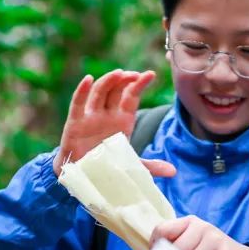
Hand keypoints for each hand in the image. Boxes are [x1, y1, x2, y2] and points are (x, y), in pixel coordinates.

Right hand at [53, 69, 176, 178]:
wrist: (83, 176)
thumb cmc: (106, 165)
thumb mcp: (130, 164)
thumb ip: (150, 166)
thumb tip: (173, 171)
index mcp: (122, 119)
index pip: (131, 96)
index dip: (139, 84)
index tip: (150, 74)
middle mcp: (107, 114)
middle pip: (116, 90)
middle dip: (125, 79)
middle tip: (134, 75)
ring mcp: (91, 117)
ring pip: (99, 93)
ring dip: (108, 81)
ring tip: (118, 73)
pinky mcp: (75, 124)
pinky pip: (78, 104)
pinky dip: (82, 91)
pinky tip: (88, 79)